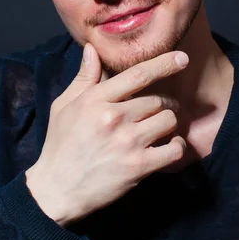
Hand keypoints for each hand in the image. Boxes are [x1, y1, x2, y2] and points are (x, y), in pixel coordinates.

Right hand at [25, 44, 188, 226]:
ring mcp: (128, 142)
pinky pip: (173, 149)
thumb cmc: (60, 145)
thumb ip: (84, 78)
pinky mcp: (138, 166)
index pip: (138, 74)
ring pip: (168, 120)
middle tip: (159, 110)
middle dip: (164, 103)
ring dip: (169, 123)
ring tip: (161, 128)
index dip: (164, 64)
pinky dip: (177, 146)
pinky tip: (169, 146)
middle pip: (157, 100)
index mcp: (96, 100)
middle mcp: (114, 117)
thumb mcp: (64, 106)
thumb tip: (92, 49)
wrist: (56, 190)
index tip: (182, 58)